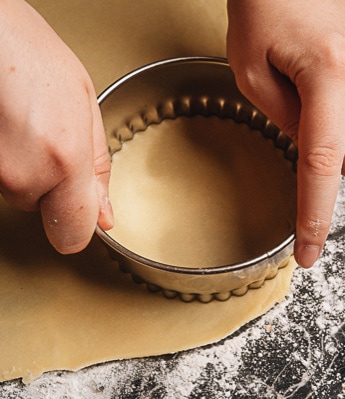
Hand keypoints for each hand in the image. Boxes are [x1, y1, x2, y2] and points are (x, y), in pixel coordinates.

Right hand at [0, 0, 112, 253]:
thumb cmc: (21, 47)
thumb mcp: (84, 102)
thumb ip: (97, 165)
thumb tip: (103, 213)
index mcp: (62, 160)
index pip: (72, 236)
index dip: (76, 225)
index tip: (79, 214)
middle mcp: (19, 173)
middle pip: (38, 202)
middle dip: (43, 175)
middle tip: (40, 129)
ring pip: (11, 187)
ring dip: (15, 162)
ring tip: (15, 117)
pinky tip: (1, 121)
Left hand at [226, 0, 344, 267]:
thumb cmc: (265, 4)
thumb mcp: (250, 67)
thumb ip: (281, 120)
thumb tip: (309, 154)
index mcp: (328, 74)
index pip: (322, 164)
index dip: (315, 215)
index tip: (309, 251)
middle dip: (326, 164)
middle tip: (294, 124)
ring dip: (337, 141)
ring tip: (308, 96)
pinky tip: (323, 85)